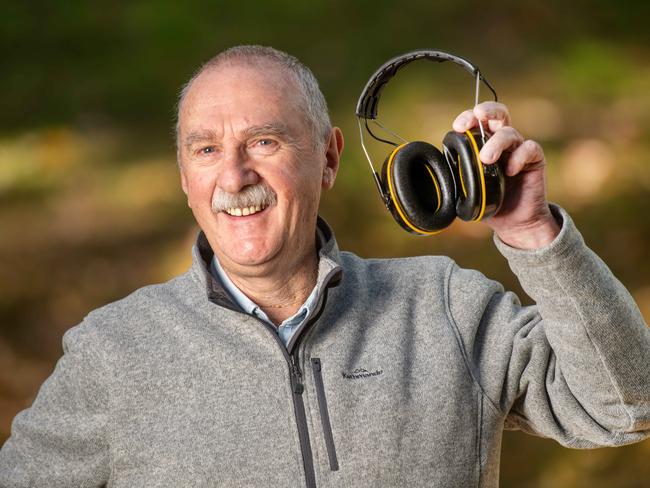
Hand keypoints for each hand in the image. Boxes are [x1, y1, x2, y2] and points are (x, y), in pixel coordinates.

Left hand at [452, 102, 560, 249]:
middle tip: (478, 116)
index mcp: (484, 144)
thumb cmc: (490, 203)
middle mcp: (502, 143)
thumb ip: (458, 175)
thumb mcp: (468, 189)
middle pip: (498, 114)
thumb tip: (439, 172)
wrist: (514, 222)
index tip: (458, 126)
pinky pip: (529, 148)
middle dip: (487, 111)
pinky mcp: (535, 160)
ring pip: (510, 133)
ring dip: (496, 143)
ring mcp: (518, 150)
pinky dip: (518, 157)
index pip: (478, 122)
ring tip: (486, 159)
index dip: (469, 118)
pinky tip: (509, 171)